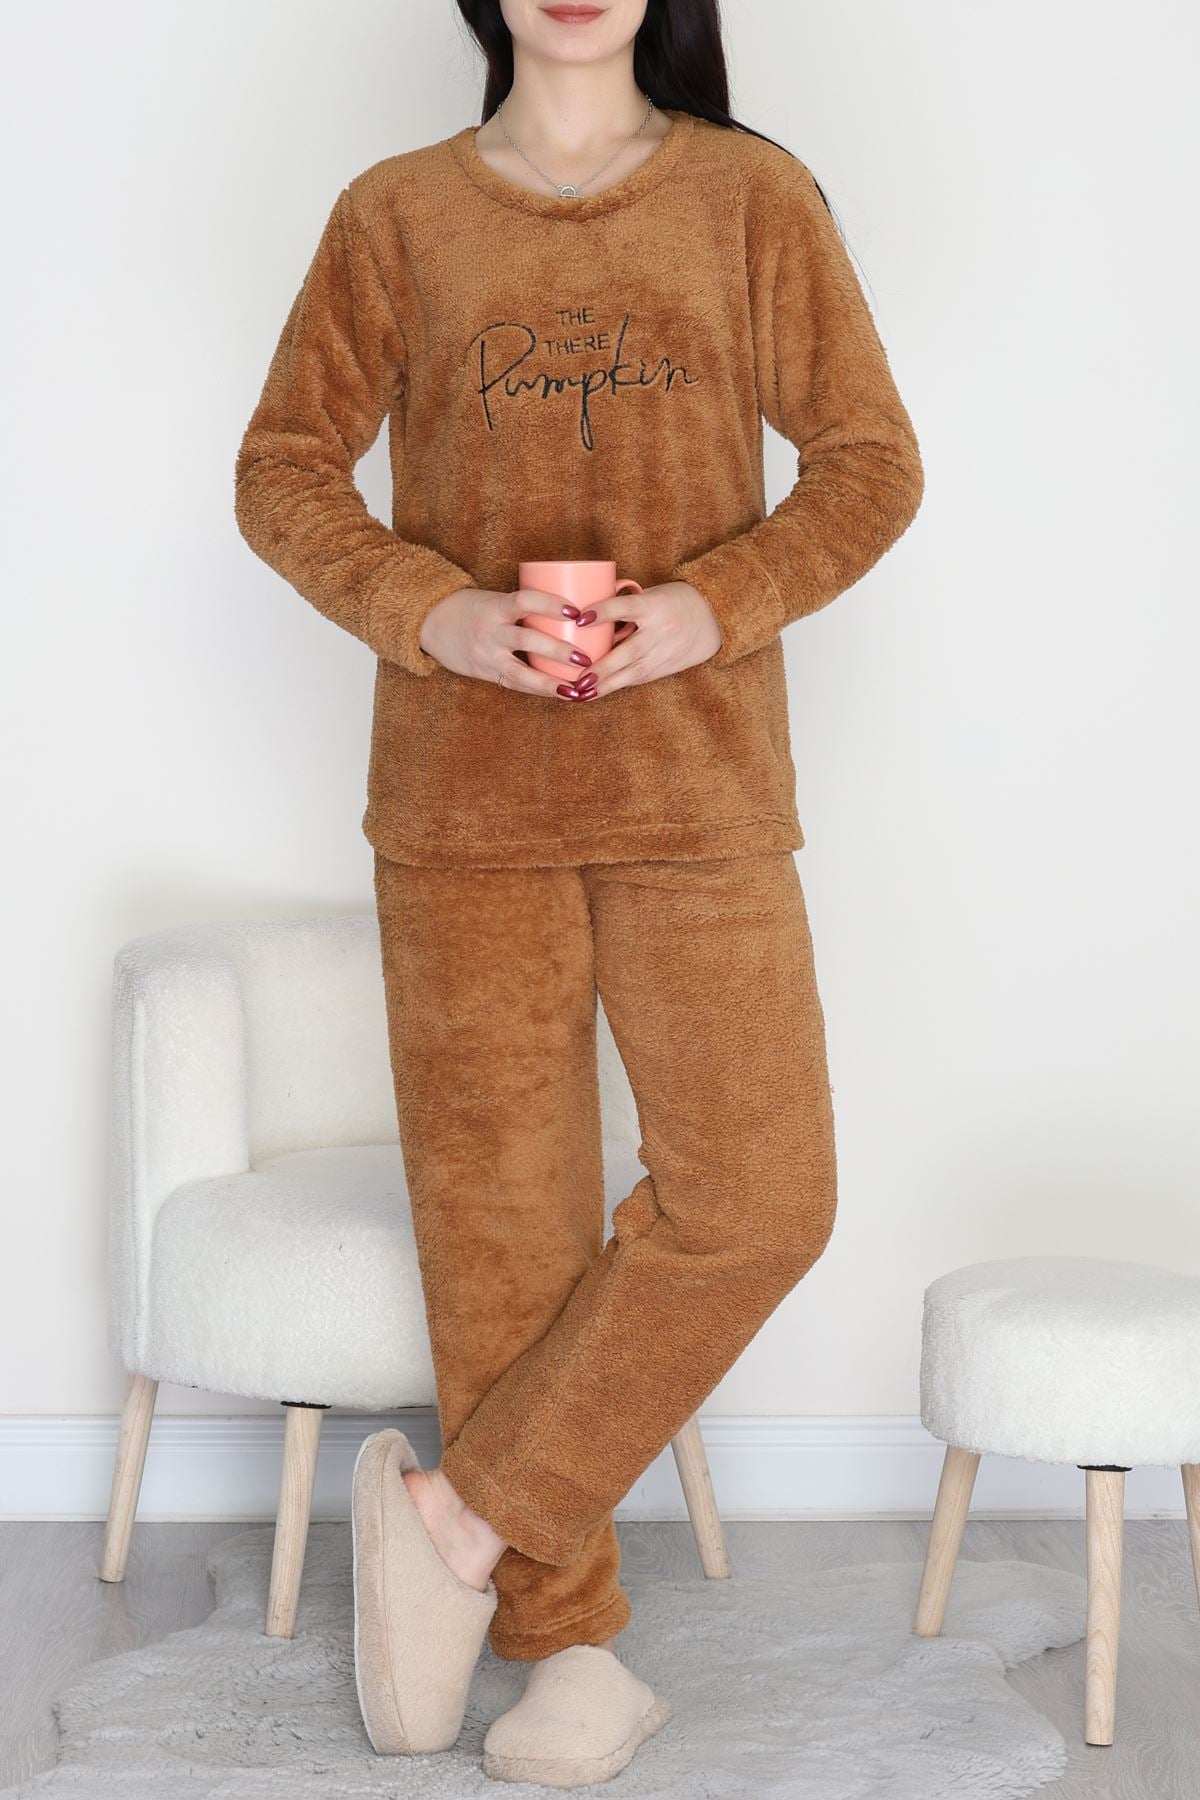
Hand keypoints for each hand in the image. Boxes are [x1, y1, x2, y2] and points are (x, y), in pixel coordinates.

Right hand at [417, 586, 618, 698]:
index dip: (550, 604)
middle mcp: (490, 631)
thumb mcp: (497, 598)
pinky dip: (540, 690)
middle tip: (585, 658)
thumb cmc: (474, 607)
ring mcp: (487, 655)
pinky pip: (516, 685)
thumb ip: (528, 604)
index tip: (575, 611)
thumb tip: (576, 606)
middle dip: (558, 651)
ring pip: (521, 672)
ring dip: (551, 682)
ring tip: (577, 690)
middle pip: (527, 640)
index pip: (525, 601)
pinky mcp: (486, 673)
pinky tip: (563, 695)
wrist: (431, 623)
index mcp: (496, 606)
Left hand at [554, 581, 721, 697]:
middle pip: (630, 651)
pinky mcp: (666, 667)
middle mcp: (661, 630)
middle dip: (603, 667)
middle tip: (578, 678)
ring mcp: (665, 652)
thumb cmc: (672, 601)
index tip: (580, 618)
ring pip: (634, 672)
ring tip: (581, 693)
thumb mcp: (650, 595)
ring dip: (606, 684)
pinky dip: (616, 685)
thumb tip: (583, 617)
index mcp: (653, 605)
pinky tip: (596, 692)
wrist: (712, 618)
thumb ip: (622, 605)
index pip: (625, 606)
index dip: (603, 612)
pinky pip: (639, 678)